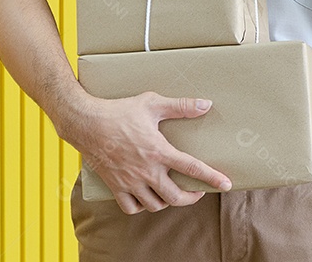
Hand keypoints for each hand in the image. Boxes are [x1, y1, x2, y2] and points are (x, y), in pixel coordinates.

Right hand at [68, 91, 230, 214]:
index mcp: (159, 151)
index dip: (212, 178)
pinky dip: (142, 206)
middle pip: (176, 197)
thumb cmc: (119, 111)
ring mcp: (130, 181)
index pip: (192, 168)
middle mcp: (146, 171)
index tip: (225, 184)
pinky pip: (132, 208)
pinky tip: (146, 197)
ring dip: (167, 201)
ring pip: (155, 205)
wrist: (86, 123)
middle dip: (192, 198)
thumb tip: (206, 104)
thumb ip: (181, 106)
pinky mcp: (115, 186)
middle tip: (198, 192)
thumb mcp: (152, 104)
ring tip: (172, 192)